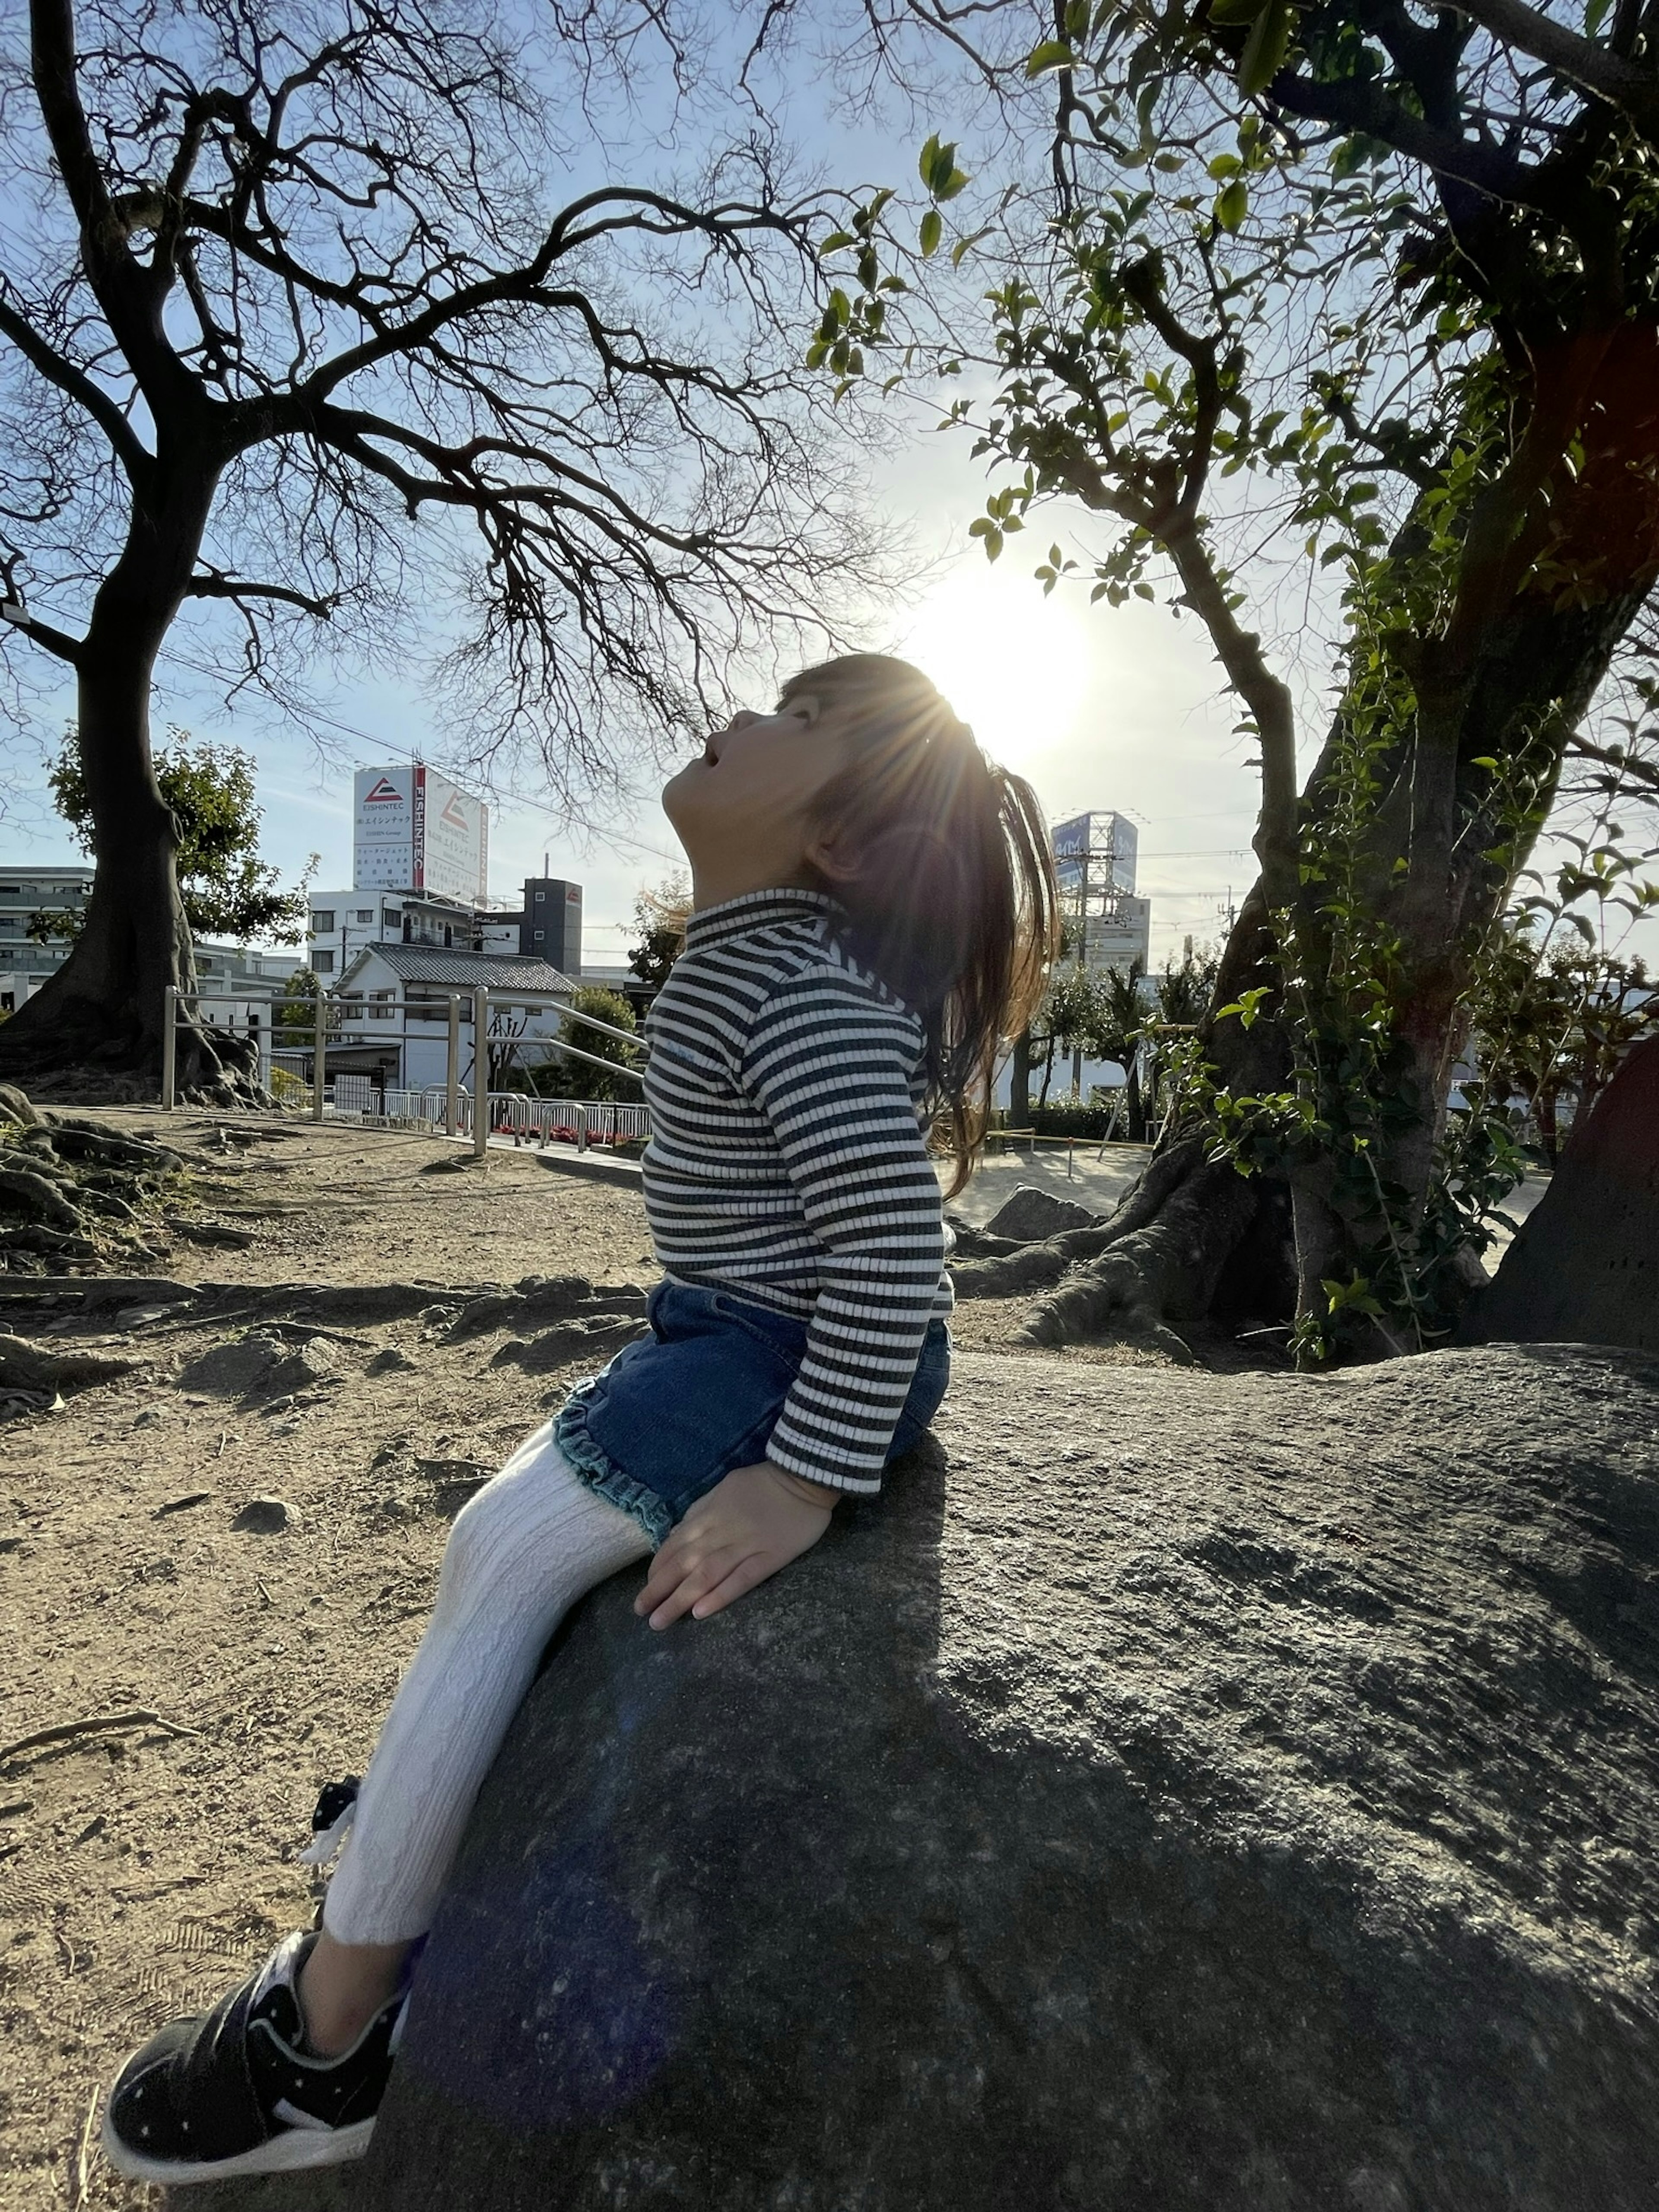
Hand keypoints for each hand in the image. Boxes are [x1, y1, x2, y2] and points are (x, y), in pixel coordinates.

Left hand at [634, 1460, 837, 1630]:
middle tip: (641, 1612)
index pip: (674, 1545)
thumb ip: (700, 1512)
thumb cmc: (763, 1484)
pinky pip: (742, 1578)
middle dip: (658, 1589)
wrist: (804, 1478)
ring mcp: (746, 1545)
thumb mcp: (723, 1489)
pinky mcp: (771, 1557)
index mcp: (709, 1514)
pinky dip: (720, 1595)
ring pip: (706, 1574)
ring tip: (660, 1621)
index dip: (657, 1569)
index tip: (646, 1589)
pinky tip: (701, 1612)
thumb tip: (677, 1534)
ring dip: (679, 1598)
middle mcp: (721, 1531)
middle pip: (683, 1563)